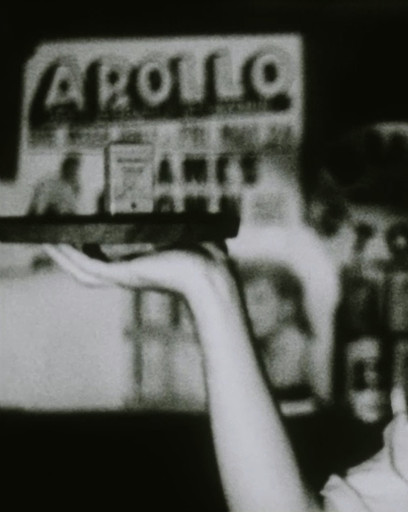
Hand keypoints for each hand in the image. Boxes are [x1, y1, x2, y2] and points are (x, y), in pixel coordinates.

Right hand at [43, 242, 231, 296]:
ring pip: (83, 272)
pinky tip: (56, 242)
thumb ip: (183, 230)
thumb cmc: (208, 260)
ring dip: (62, 257)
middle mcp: (130, 275)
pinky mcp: (125, 274)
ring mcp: (126, 276)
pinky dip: (69, 256)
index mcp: (142, 268)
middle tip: (52, 238)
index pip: (109, 263)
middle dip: (69, 256)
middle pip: (89, 271)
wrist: (213, 275)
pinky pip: (88, 266)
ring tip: (45, 239)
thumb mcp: (189, 239)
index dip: (91, 252)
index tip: (80, 237)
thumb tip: (191, 217)